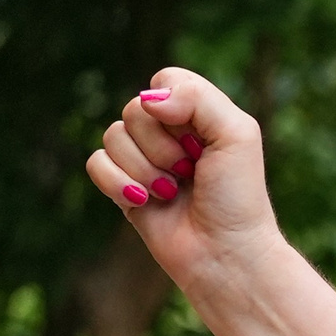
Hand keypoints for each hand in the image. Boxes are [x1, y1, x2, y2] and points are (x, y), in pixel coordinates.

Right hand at [83, 68, 278, 288]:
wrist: (226, 254)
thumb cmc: (238, 197)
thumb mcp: (238, 135)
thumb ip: (198, 98)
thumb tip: (147, 99)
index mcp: (198, 117)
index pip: (165, 81)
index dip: (175, 107)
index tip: (200, 141)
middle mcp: (169, 135)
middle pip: (134, 110)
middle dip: (162, 146)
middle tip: (190, 172)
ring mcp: (144, 160)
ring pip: (113, 136)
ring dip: (144, 169)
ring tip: (172, 193)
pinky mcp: (124, 187)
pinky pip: (96, 163)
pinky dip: (119, 183)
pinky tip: (145, 202)